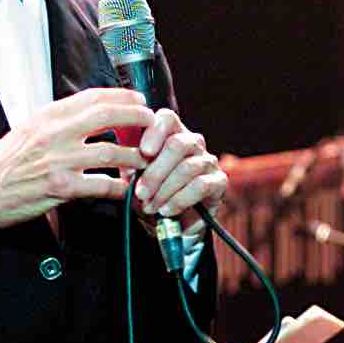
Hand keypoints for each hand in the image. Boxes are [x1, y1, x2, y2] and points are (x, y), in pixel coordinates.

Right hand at [0, 88, 155, 228]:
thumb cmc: (5, 163)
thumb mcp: (28, 129)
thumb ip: (58, 121)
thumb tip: (89, 114)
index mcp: (48, 116)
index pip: (93, 97)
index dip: (122, 96)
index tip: (138, 100)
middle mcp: (55, 133)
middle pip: (108, 116)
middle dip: (137, 118)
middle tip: (152, 124)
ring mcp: (60, 160)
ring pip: (112, 152)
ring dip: (134, 157)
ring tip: (144, 161)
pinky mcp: (62, 188)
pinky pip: (103, 184)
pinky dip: (119, 186)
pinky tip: (126, 188)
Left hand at [132, 110, 226, 229]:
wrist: (172, 224)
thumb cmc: (152, 195)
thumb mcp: (134, 178)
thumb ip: (130, 163)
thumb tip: (124, 160)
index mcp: (171, 134)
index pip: (167, 118)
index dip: (155, 131)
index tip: (143, 152)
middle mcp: (193, 143)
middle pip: (177, 144)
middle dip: (155, 172)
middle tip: (140, 192)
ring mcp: (208, 161)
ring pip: (187, 168)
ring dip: (165, 190)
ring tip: (150, 206)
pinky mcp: (219, 182)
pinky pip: (200, 186)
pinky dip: (179, 200)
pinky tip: (166, 210)